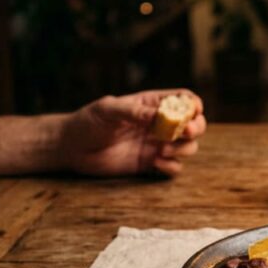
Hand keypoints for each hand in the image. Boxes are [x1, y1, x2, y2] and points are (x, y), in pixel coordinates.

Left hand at [57, 89, 206, 176]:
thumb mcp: (109, 110)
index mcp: (151, 104)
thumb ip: (134, 112)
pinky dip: (171, 166)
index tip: (194, 111)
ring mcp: (156, 145)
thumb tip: (159, 116)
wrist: (72, 148)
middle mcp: (159, 124)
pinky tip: (155, 163)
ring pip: (188, 146)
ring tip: (162, 150)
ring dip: (184, 148)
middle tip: (185, 132)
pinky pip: (174, 167)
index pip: (183, 99)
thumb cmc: (88, 122)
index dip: (193, 104)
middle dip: (195, 127)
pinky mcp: (150, 164)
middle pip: (193, 124)